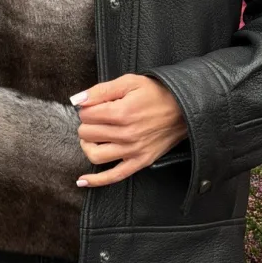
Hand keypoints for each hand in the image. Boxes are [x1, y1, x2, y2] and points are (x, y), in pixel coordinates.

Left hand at [71, 73, 187, 186]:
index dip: (87, 108)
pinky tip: (82, 180)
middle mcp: (126, 134)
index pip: (86, 115)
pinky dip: (96, 180)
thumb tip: (77, 100)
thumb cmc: (157, 93)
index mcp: (122, 112)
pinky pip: (113, 176)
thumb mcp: (129, 82)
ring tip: (94, 136)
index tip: (95, 105)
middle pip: (87, 134)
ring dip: (88, 145)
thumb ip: (100, 90)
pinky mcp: (140, 162)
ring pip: (94, 155)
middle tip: (96, 117)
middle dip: (87, 123)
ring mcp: (133, 151)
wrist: (184, 108)